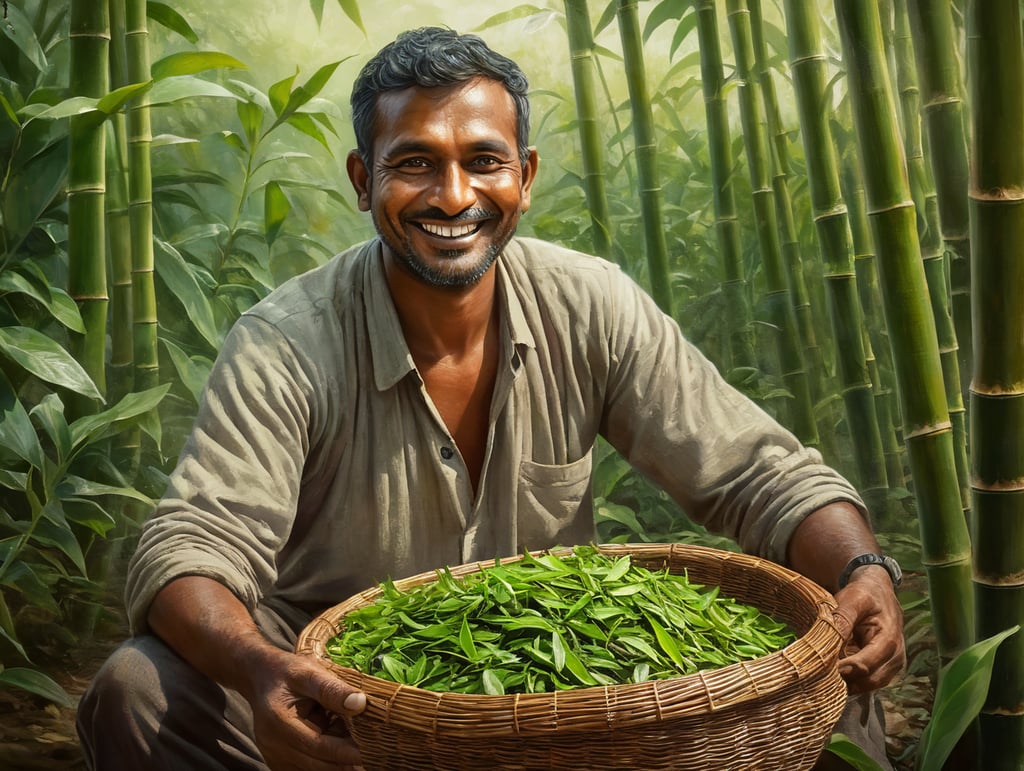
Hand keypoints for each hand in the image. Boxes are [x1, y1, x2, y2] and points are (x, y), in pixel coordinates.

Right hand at [243, 646, 366, 770]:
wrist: (260, 677)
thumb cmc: (286, 671)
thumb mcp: (309, 672)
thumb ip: (332, 688)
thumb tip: (360, 703)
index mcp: (279, 721)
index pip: (319, 746)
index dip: (348, 751)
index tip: (374, 750)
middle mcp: (273, 745)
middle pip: (318, 764)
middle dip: (347, 761)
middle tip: (377, 754)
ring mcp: (275, 757)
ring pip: (315, 769)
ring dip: (339, 763)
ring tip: (364, 750)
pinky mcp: (280, 762)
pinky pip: (309, 766)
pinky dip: (328, 760)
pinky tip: (344, 747)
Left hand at [831, 565, 905, 692]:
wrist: (879, 592)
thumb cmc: (864, 595)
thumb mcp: (852, 600)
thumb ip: (842, 620)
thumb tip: (829, 642)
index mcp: (889, 641)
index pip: (864, 665)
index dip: (841, 670)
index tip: (819, 669)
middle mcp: (895, 658)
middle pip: (866, 681)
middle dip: (842, 681)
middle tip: (816, 678)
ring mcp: (890, 667)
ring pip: (865, 687)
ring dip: (845, 684)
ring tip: (820, 678)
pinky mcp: (883, 670)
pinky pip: (865, 683)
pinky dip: (849, 682)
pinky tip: (830, 676)